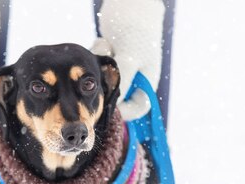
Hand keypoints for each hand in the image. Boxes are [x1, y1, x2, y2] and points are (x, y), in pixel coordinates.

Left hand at [92, 0, 164, 120]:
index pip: (138, 107)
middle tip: (104, 70)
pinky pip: (98, 66)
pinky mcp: (110, 57)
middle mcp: (135, 76)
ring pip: (104, 79)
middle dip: (107, 83)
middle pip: (117, 95)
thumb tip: (115, 105)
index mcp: (146, 80)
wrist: (129, 2)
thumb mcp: (129, 57)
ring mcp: (122, 67)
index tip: (107, 104)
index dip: (124, 110)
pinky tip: (105, 40)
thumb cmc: (135, 28)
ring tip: (108, 46)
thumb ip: (123, 81)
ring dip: (102, 66)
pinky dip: (98, 55)